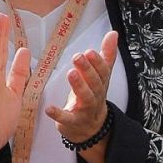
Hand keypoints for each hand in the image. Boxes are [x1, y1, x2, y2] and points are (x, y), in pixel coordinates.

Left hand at [45, 30, 116, 144]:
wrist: (90, 128)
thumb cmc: (93, 97)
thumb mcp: (101, 76)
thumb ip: (106, 55)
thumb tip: (113, 34)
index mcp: (100, 84)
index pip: (102, 72)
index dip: (97, 62)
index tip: (90, 52)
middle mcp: (95, 96)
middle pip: (94, 83)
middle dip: (87, 70)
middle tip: (78, 57)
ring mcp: (85, 109)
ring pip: (85, 97)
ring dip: (78, 86)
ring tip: (71, 73)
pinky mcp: (72, 121)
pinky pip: (66, 118)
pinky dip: (58, 114)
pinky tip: (49, 108)